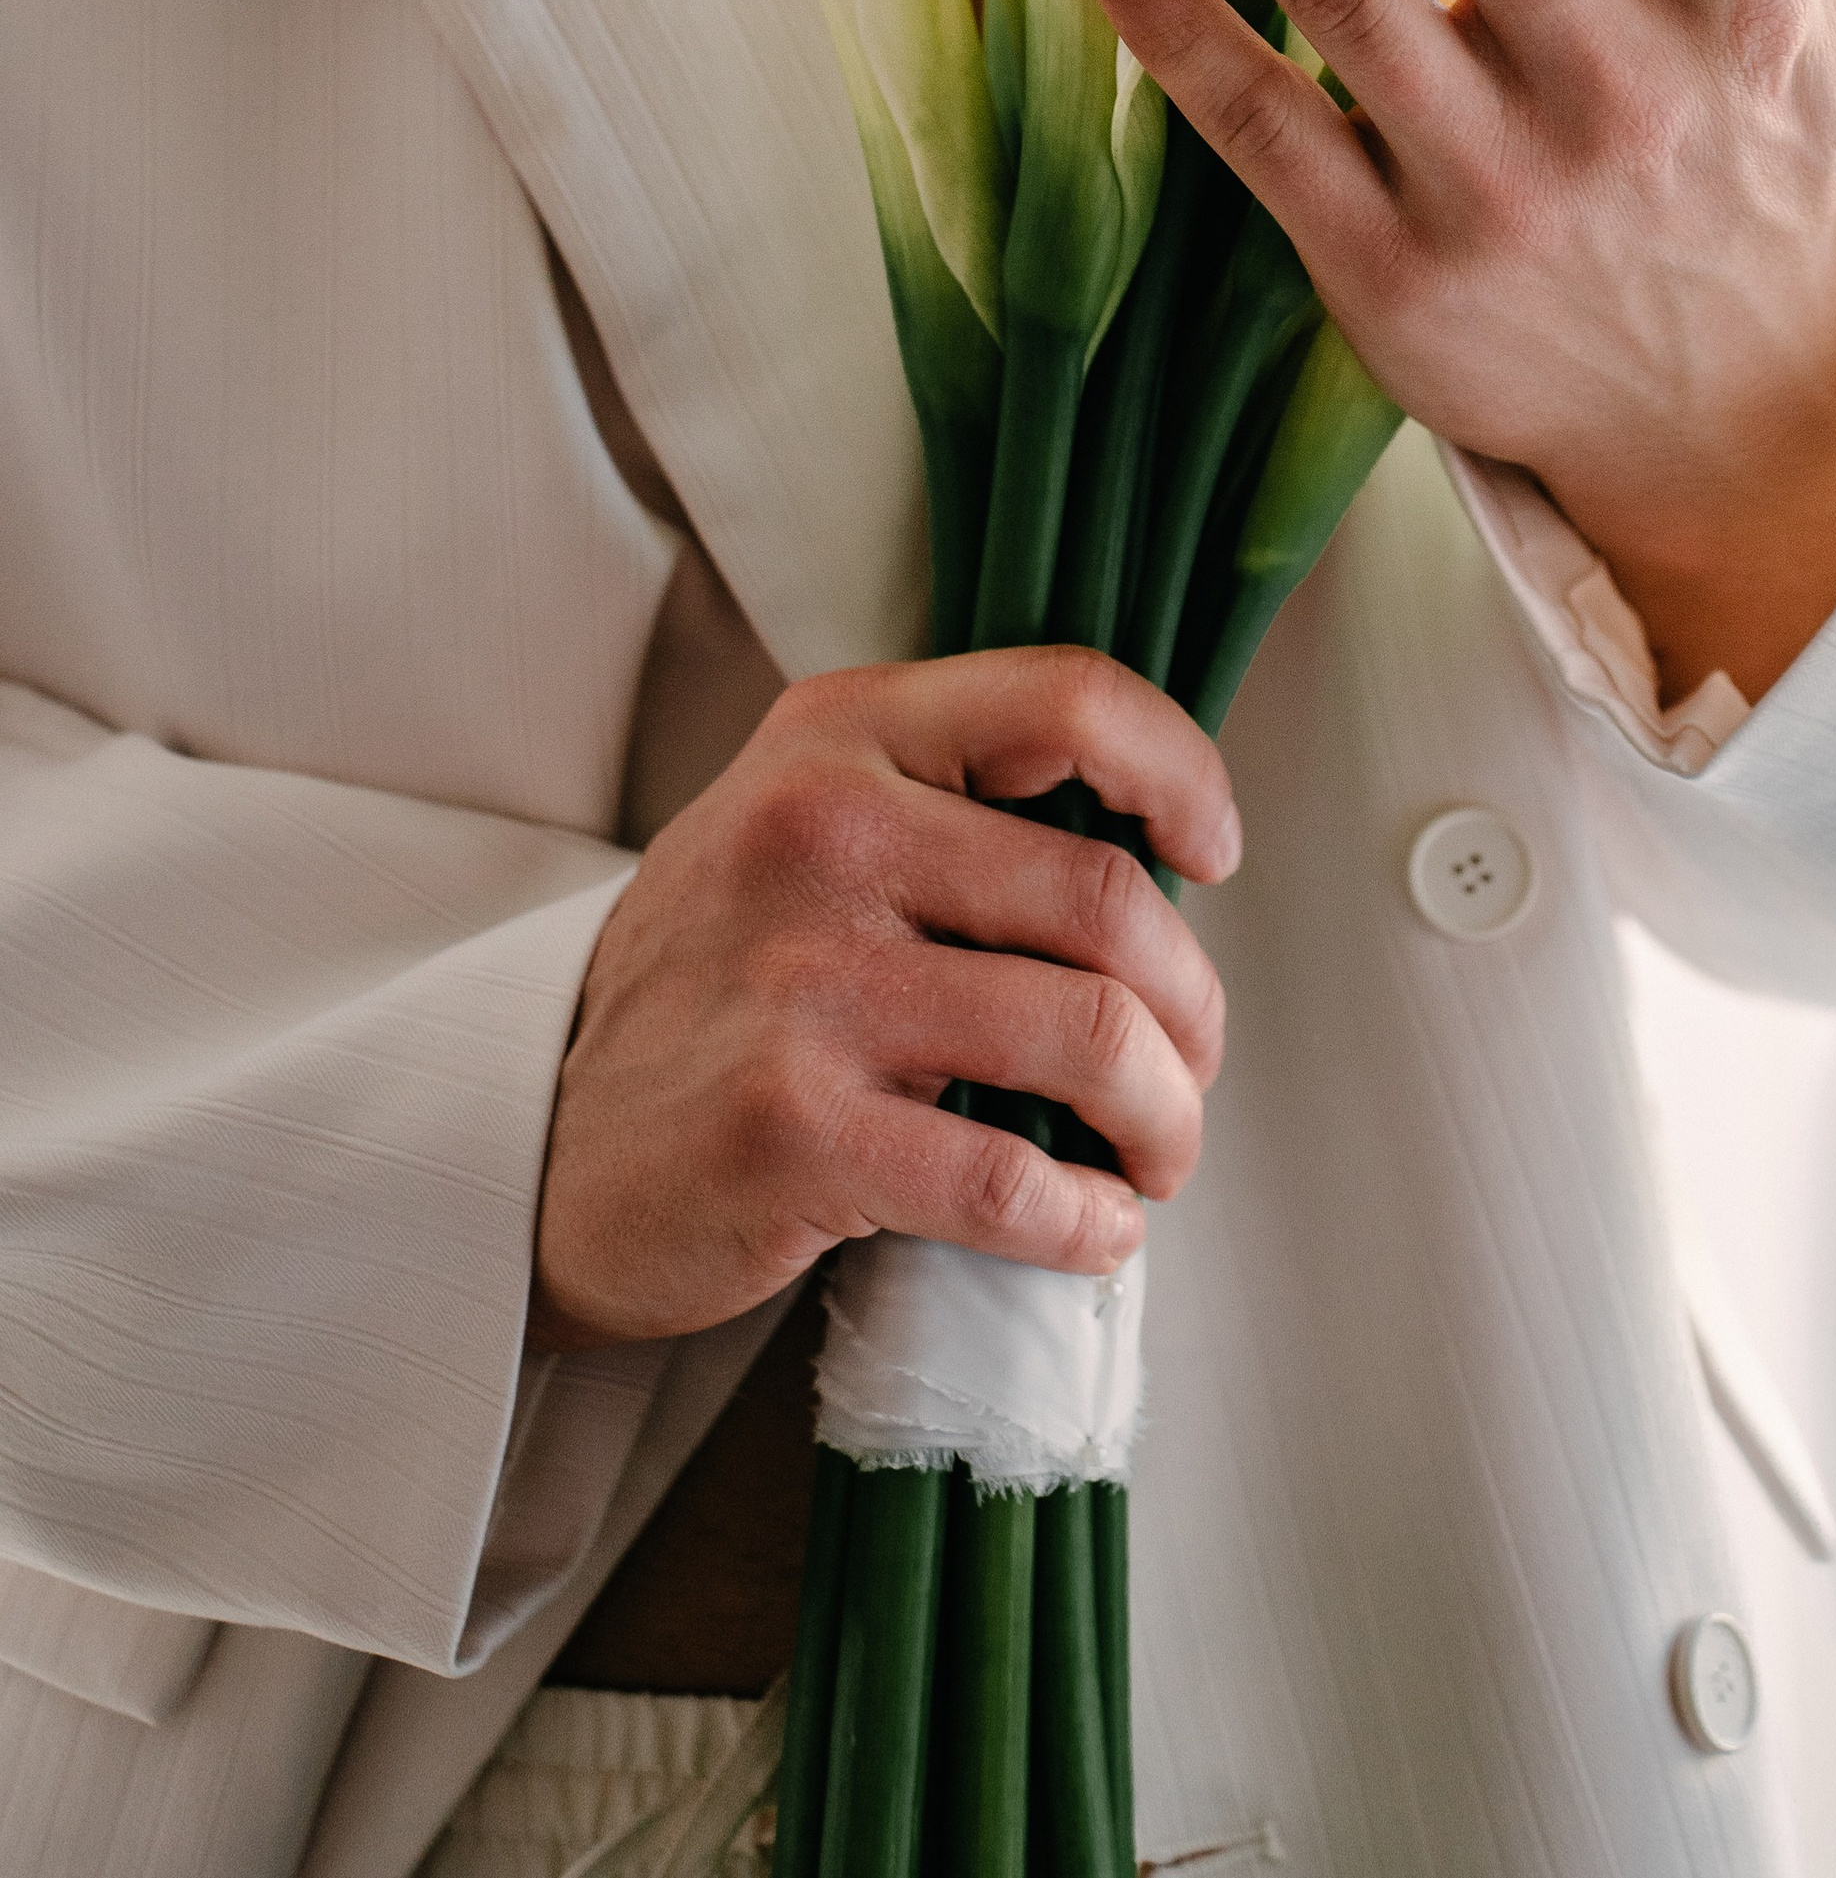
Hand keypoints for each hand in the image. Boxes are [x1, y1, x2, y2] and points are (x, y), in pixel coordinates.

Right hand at [529, 649, 1237, 1348]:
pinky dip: (1087, 1220)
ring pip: (1090, 1037)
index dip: (1182, 772)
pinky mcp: (791, 1129)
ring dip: (1166, 1121)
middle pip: (1109, 899)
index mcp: (842, 733)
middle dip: (1193, 1008)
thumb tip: (1159, 860)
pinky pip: (1012, 1179)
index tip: (1213, 850)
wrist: (533, 1129)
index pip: (1069, 699)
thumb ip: (950, 801)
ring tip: (1156, 1154)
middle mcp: (822, 830)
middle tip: (1188, 1065)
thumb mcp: (803, 821)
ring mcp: (804, 980)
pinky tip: (1090, 1228)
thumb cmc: (717, 978)